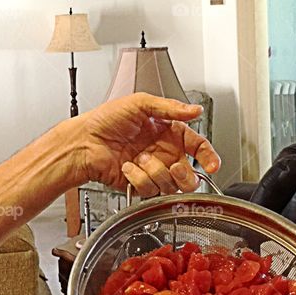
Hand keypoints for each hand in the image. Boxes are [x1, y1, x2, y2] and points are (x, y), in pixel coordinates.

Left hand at [76, 93, 219, 196]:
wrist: (83, 141)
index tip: (212, 164)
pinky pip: (150, 191)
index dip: (208, 157)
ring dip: (156, 172)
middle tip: (174, 166)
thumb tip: (195, 109)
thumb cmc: (105, 120)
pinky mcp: (139, 185)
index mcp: (168, 133)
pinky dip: (139, 179)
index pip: (198, 147)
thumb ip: (171, 108)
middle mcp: (163, 154)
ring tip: (139, 159)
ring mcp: (152, 171)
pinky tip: (128, 167)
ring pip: (171, 186)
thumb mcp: (140, 103)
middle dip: (185, 174)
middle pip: (190, 175)